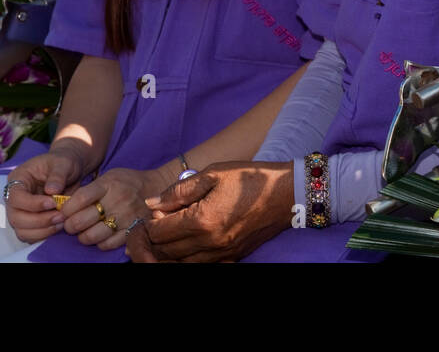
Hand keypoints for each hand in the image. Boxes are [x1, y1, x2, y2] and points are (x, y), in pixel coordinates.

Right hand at [5, 147, 86, 243]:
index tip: (53, 203)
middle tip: (60, 216)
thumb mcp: (64, 163)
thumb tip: (51, 191)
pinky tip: (60, 226)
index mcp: (18, 179)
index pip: (15, 197)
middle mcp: (15, 197)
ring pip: (21, 230)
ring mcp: (21, 211)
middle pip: (15, 217)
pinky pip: (31, 235)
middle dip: (38, 220)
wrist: (70, 170)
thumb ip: (58, 175)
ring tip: (62, 221)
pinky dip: (44, 235)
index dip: (32, 204)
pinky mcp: (30, 222)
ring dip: (42, 230)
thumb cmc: (64, 163)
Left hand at [60, 167, 158, 251]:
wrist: (157, 186)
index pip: (80, 199)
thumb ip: (89, 190)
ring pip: (93, 235)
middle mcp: (117, 200)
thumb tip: (64, 205)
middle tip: (70, 225)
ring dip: (83, 236)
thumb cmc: (127, 182)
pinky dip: (100, 243)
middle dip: (70, 225)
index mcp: (109, 184)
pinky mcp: (134, 229)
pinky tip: (99, 237)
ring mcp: (126, 216)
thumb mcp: (108, 177)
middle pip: (83, 220)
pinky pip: (109, 244)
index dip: (66, 209)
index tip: (63, 213)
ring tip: (83, 232)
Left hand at [126, 161, 292, 262]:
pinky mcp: (232, 258)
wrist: (286, 194)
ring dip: (171, 250)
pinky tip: (193, 242)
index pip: (159, 231)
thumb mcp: (213, 173)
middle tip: (164, 221)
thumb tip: (152, 203)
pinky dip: (189, 257)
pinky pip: (200, 265)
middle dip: (157, 237)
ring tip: (175, 232)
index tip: (158, 211)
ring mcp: (221, 253)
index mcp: (201, 220)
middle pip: (166, 250)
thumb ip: (179, 190)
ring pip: (180, 262)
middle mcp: (209, 242)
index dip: (151, 222)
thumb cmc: (250, 179)